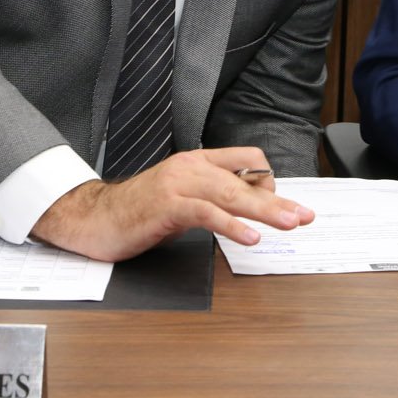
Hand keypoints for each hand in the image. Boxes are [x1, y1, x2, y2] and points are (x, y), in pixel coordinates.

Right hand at [29, 147, 314, 260]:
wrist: (92, 218)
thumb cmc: (137, 211)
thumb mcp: (182, 198)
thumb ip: (212, 197)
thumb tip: (249, 208)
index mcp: (198, 161)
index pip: (248, 159)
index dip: (268, 182)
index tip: (278, 205)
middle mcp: (192, 167)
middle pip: (247, 180)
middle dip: (279, 201)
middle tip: (305, 216)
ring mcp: (179, 184)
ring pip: (232, 194)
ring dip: (266, 211)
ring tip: (290, 224)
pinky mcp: (167, 205)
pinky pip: (207, 213)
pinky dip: (231, 225)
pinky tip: (249, 238)